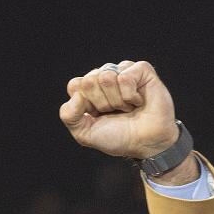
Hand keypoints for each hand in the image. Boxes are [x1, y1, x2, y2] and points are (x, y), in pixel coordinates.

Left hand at [59, 60, 178, 160]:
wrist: (145, 143)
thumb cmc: (118, 137)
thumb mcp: (84, 133)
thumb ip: (68, 115)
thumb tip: (76, 94)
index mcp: (90, 90)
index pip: (75, 85)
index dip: (85, 105)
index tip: (97, 116)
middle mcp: (105, 78)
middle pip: (89, 80)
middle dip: (101, 103)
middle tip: (115, 112)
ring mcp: (123, 71)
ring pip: (106, 76)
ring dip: (117, 101)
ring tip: (127, 108)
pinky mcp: (141, 70)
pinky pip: (125, 77)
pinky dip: (130, 95)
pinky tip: (138, 102)